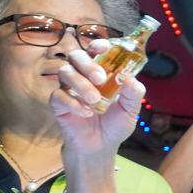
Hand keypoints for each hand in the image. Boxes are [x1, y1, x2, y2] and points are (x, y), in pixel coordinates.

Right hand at [52, 42, 145, 161]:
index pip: (94, 52)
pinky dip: (73, 103)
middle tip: (101, 79)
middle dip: (88, 65)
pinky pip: (58, 96)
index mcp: (100, 73)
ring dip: (81, 84)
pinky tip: (87, 113)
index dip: (97, 45)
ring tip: (95, 100)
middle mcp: (82, 76)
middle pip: (75, 57)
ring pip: (64, 72)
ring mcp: (68, 89)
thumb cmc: (115, 124)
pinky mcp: (58, 104)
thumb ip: (134, 94)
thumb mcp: (131, 110)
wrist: (101, 146)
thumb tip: (131, 79)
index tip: (104, 47)